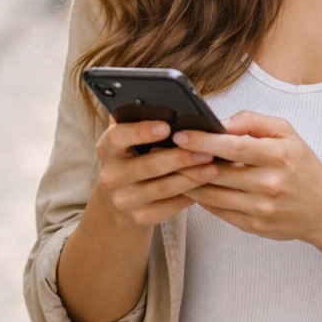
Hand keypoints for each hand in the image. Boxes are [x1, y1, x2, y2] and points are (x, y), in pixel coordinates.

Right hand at [90, 119, 219, 230]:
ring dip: (191, 177)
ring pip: (163, 188)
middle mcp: (111, 176)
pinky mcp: (140, 218)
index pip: (117, 137)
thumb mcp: (131, 140)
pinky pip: (170, 206)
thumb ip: (141, 120)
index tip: (166, 126)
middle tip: (207, 149)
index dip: (141, 131)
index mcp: (107, 149)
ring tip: (213, 167)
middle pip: (148, 166)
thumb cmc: (135, 158)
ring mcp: (124, 200)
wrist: (121, 200)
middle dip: (180, 157)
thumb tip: (169, 103)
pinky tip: (207, 185)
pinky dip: (191, 194)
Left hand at [174, 111, 321, 242]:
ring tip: (170, 168)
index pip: (233, 148)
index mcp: (279, 156)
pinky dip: (201, 198)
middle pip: (217, 173)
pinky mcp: (254, 226)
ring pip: (212, 195)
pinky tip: (190, 186)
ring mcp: (261, 209)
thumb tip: (220, 122)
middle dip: (187, 162)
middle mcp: (270, 185)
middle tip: (164, 151)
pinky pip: (218, 211)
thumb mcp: (287, 133)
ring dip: (187, 182)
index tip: (181, 135)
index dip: (203, 141)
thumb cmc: (302, 166)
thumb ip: (253, 122)